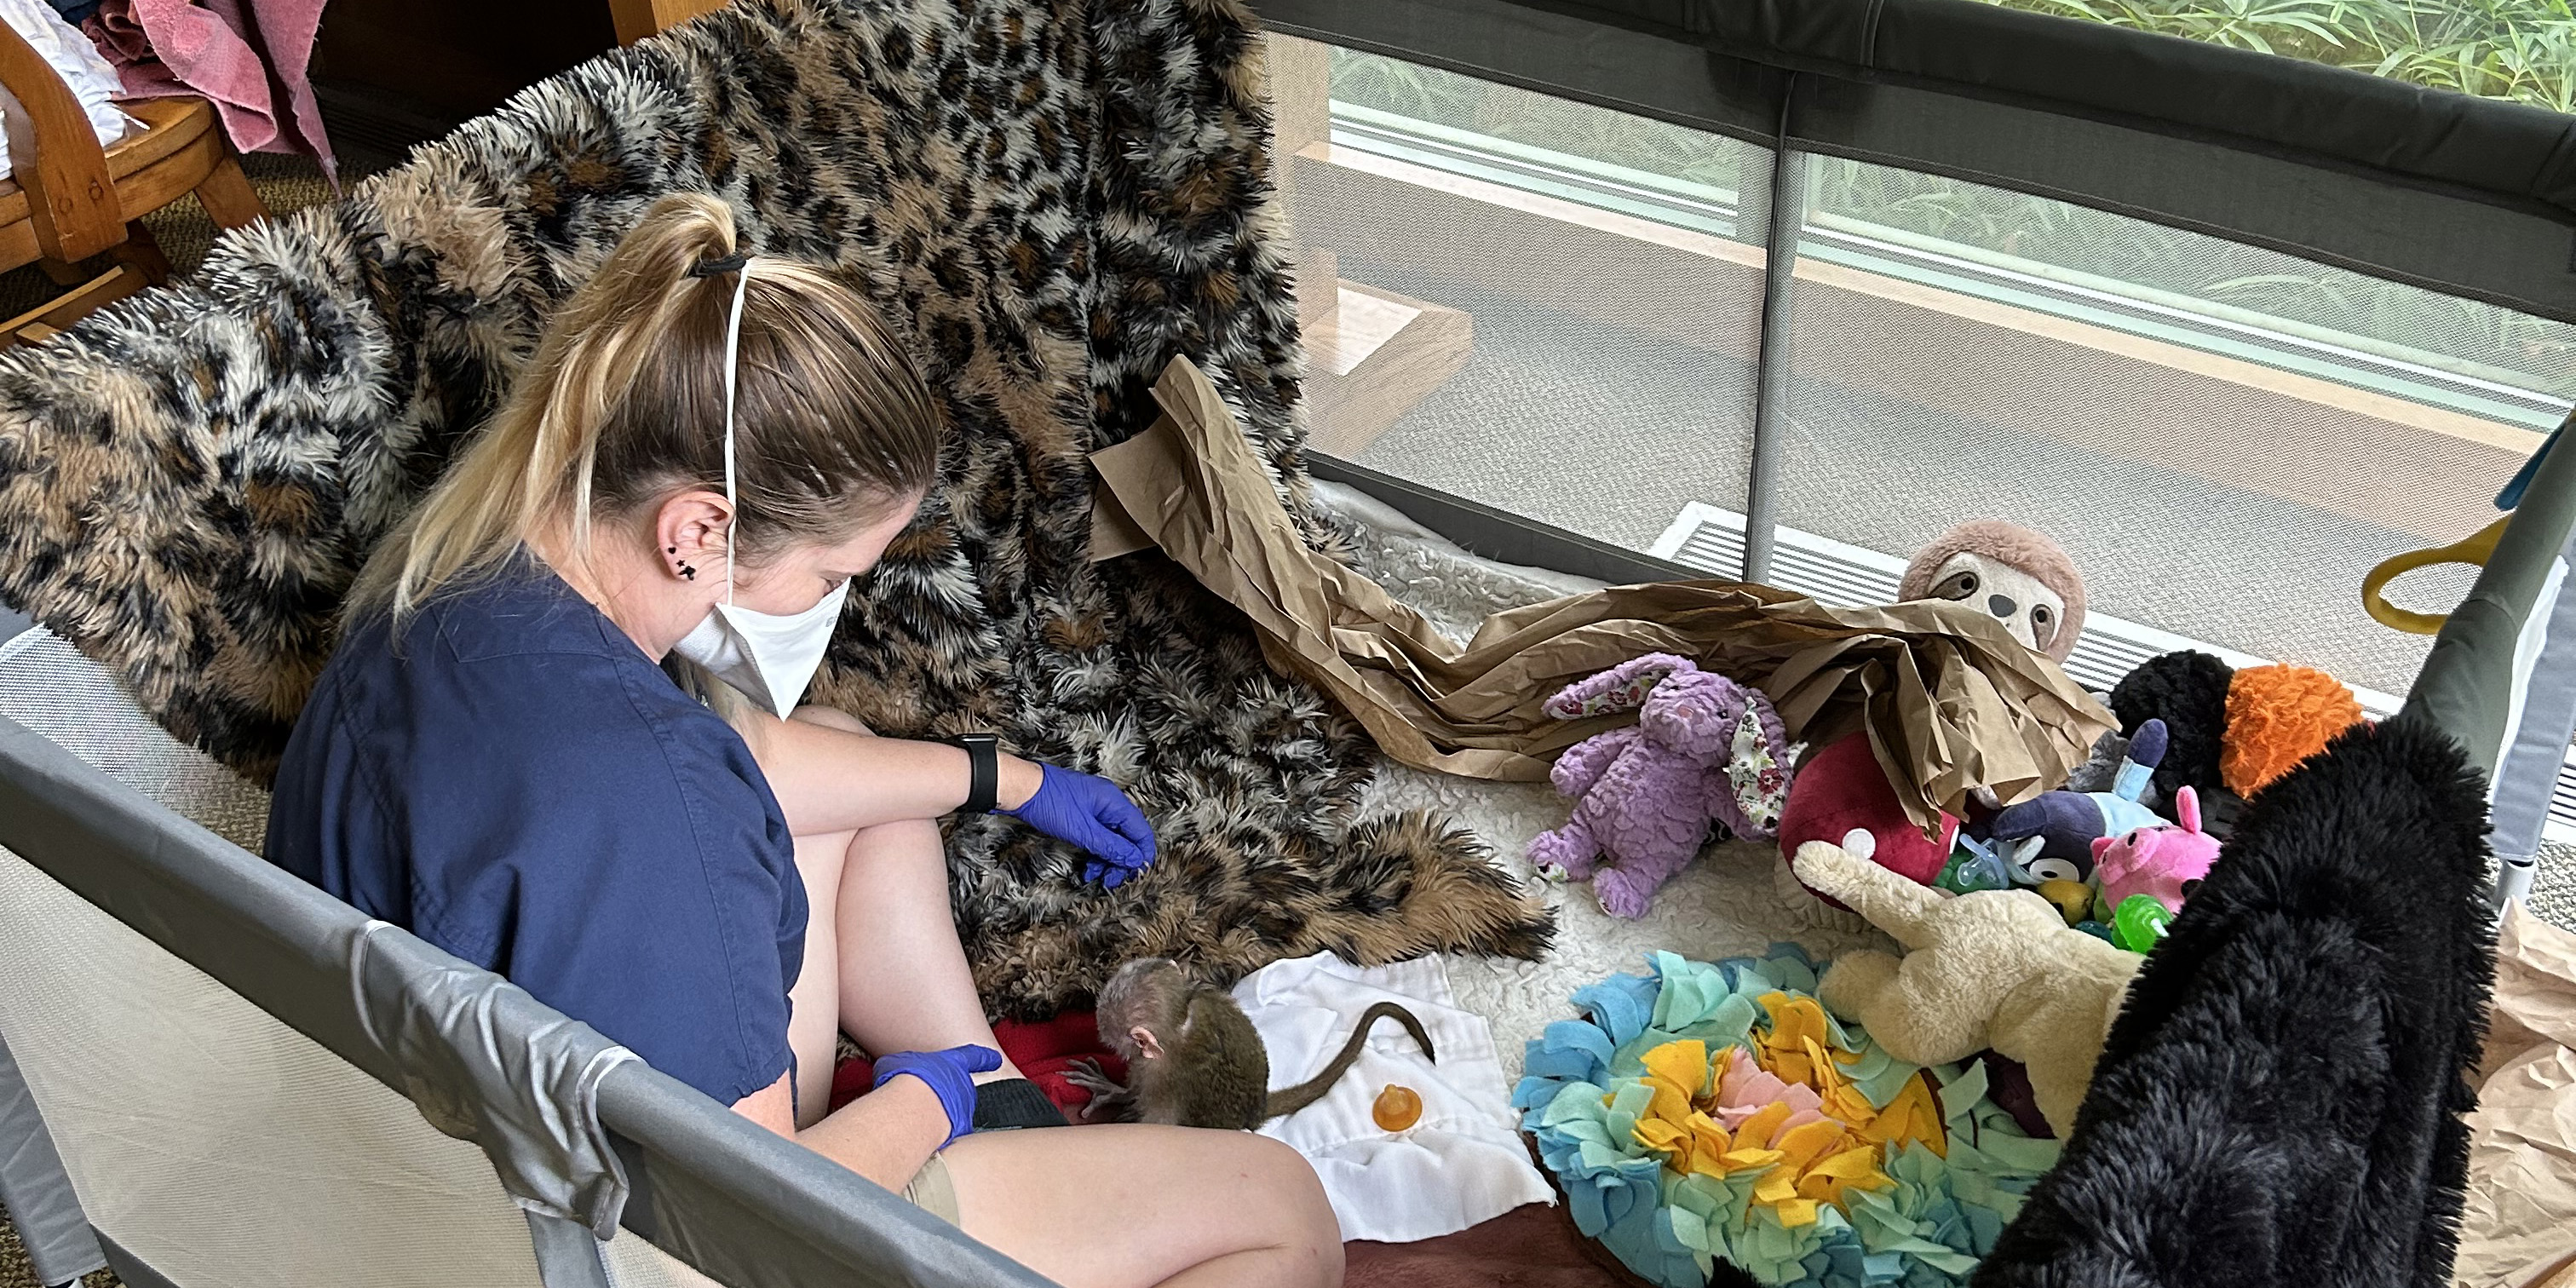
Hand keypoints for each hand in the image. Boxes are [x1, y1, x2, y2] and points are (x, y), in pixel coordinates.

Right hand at [871, 1045, 1001, 1149]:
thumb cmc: (907, 1080)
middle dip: (942, 1094)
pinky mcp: (959, 1133)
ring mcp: (964, 1110)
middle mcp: (964, 1086)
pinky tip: (918, 1134)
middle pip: (958, 1089)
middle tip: (921, 1098)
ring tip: (913, 1116)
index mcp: (954, 1064)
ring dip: (937, 1115)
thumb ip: (898, 1066)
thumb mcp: (895, 1063)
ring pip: (952, 1112)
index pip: (972, 1057)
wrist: (915, 1110)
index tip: (995, 1059)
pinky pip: (948, 1133)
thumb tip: (888, 1072)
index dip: (984, 1057)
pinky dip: (935, 1134)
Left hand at [1001, 763, 1157, 883]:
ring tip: (1093, 875)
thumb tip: (1135, 860)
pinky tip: (1086, 866)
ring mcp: (1095, 807)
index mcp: (1115, 802)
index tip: (1133, 876)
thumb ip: (1111, 847)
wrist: (1019, 789)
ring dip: (1106, 860)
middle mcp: (1109, 803)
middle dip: (1121, 861)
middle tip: (1109, 881)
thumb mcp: (1083, 831)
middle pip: (1127, 837)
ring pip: (1112, 839)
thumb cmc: (1048, 802)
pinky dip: (1095, 852)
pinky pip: (1098, 836)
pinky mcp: (1082, 813)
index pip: (1141, 832)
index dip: (1140, 856)